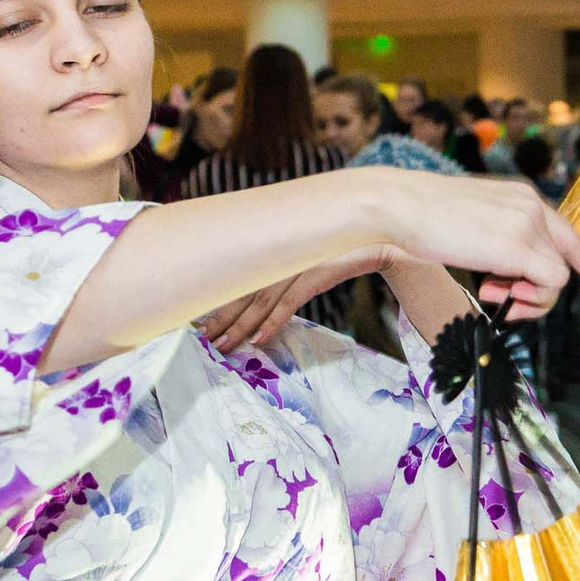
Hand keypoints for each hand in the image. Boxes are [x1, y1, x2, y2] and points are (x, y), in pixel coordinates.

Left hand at [197, 246, 388, 352]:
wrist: (378, 235)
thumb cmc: (342, 247)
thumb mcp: (308, 254)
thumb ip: (284, 268)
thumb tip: (261, 294)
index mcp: (274, 246)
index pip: (239, 276)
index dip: (219, 300)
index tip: (201, 321)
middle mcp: (281, 252)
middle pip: (243, 288)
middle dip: (222, 317)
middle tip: (204, 339)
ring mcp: (298, 261)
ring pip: (261, 298)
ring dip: (241, 325)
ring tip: (224, 345)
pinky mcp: (318, 270)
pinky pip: (290, 301)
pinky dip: (273, 321)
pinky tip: (259, 339)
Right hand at [367, 171, 579, 319]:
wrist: (400, 207)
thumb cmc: (423, 218)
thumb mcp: (474, 221)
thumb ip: (500, 239)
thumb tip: (511, 274)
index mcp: (521, 196)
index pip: (567, 232)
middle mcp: (531, 205)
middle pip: (565, 258)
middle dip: (540, 288)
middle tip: (498, 294)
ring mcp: (527, 224)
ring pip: (559, 276)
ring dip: (530, 297)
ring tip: (489, 291)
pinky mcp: (519, 246)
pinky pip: (550, 285)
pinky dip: (530, 301)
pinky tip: (492, 293)